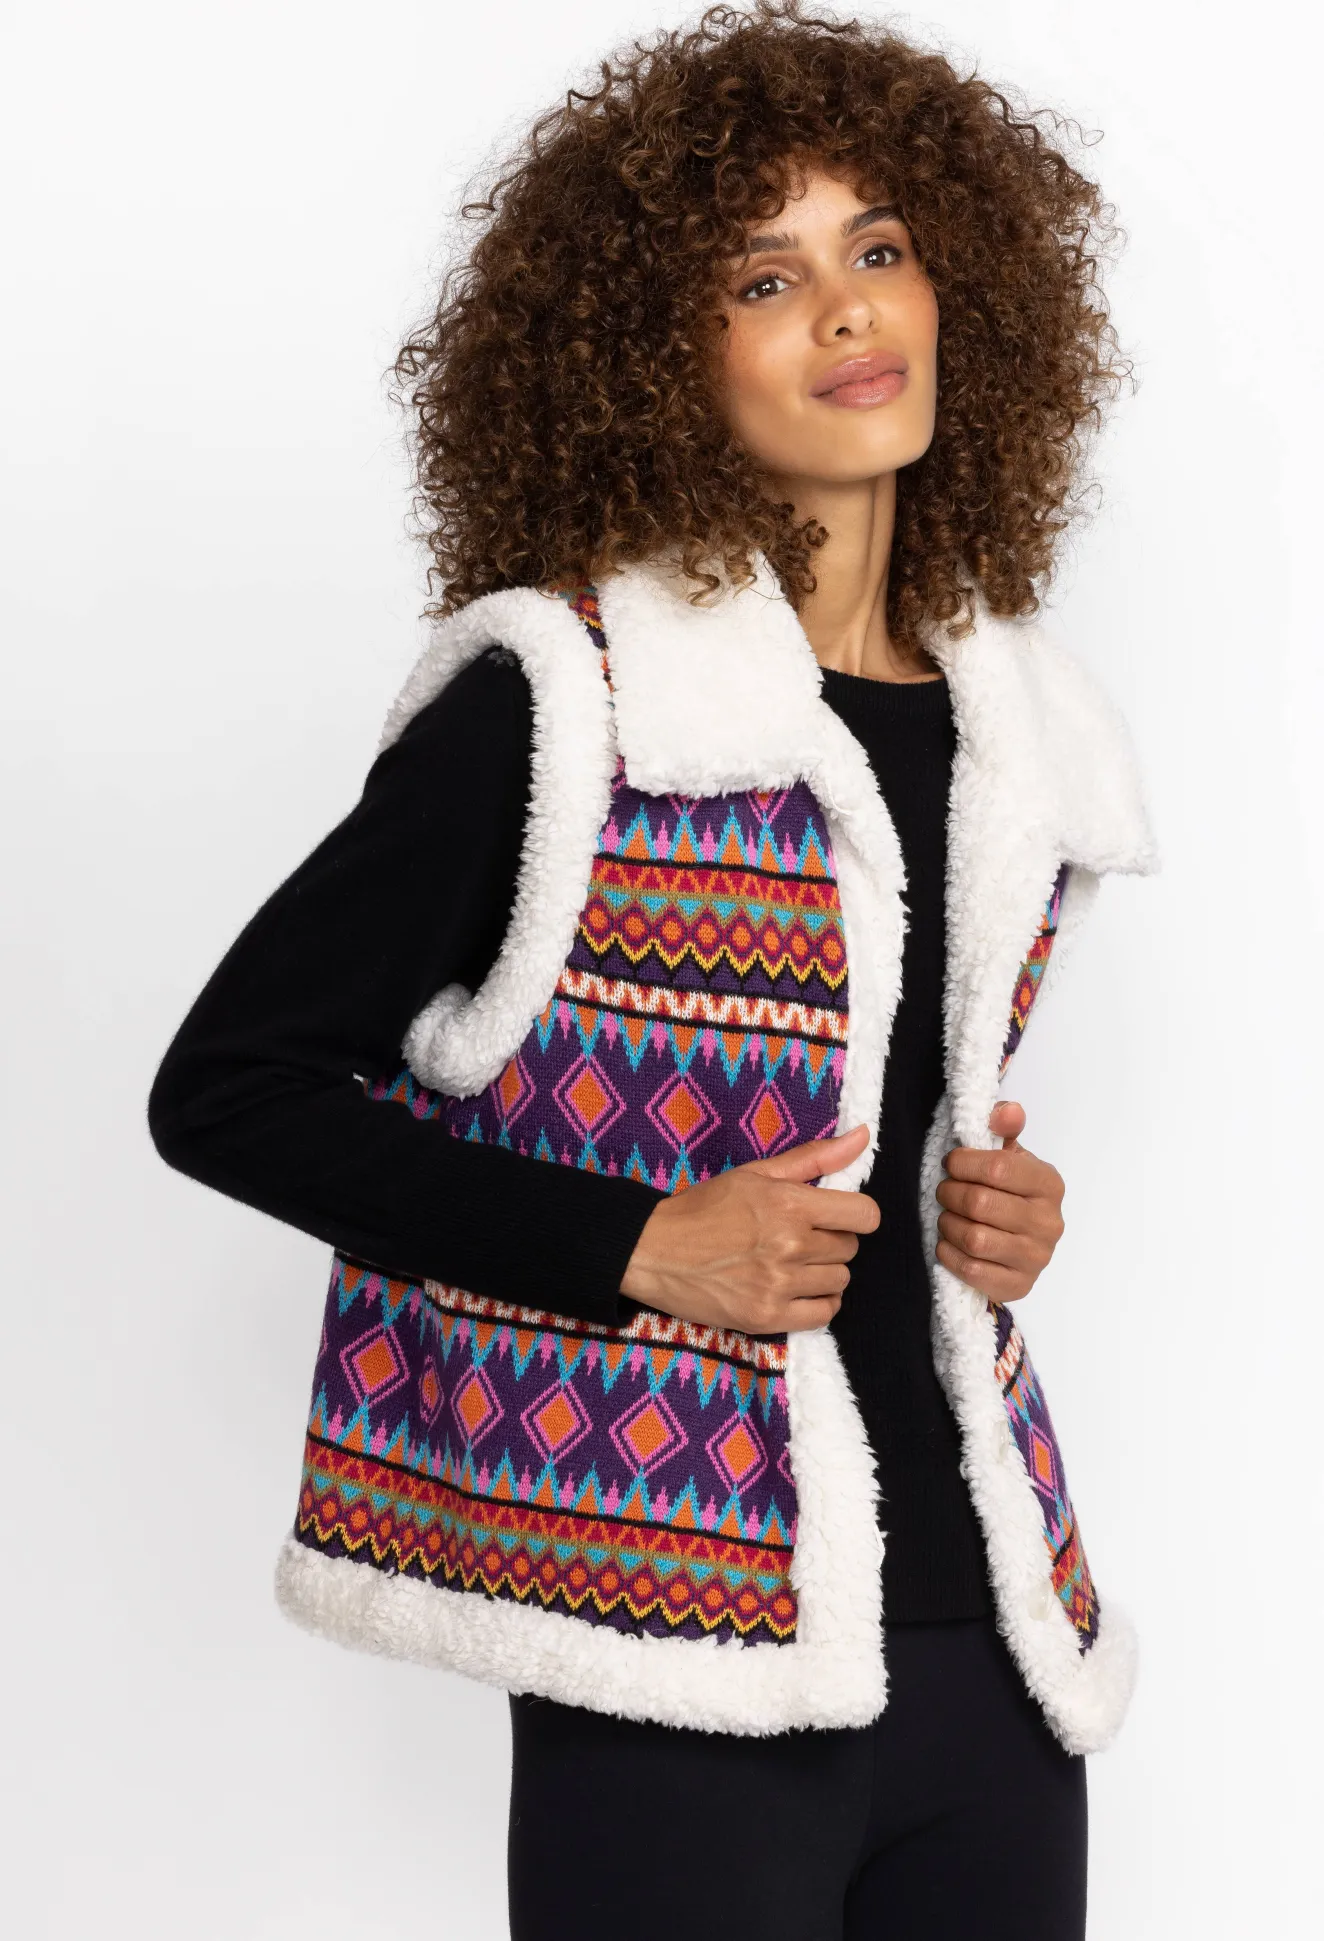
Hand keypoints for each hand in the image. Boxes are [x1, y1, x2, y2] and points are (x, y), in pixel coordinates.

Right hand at [619, 1123, 879, 1333]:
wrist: (653, 1251)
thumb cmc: (704, 1208)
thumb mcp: (756, 1173)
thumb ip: (814, 1157)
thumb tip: (864, 1135)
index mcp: (789, 1203)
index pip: (865, 1215)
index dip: (854, 1215)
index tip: (834, 1217)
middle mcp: (789, 1244)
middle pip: (849, 1249)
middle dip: (830, 1241)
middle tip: (797, 1238)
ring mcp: (778, 1284)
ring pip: (839, 1281)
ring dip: (822, 1273)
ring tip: (790, 1264)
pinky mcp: (767, 1317)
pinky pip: (823, 1314)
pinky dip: (816, 1303)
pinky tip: (793, 1289)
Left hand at [935, 1101, 1065, 1302]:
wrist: (1019, 1244)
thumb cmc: (1009, 1193)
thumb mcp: (1009, 1156)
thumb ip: (1005, 1128)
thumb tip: (1007, 1110)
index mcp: (1049, 1184)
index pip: (998, 1168)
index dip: (964, 1163)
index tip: (952, 1163)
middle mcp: (1049, 1223)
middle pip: (980, 1203)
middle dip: (950, 1193)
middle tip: (945, 1191)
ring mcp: (1036, 1258)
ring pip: (973, 1238)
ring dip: (948, 1224)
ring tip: (947, 1216)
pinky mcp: (1019, 1286)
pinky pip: (971, 1270)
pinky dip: (949, 1254)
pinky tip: (948, 1243)